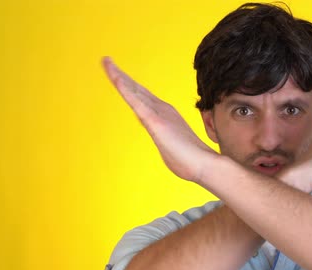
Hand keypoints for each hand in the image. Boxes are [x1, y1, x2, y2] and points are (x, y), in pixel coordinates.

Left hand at [102, 57, 217, 182]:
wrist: (204, 166)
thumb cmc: (193, 162)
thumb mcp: (178, 150)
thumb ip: (173, 144)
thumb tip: (179, 149)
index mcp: (165, 115)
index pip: (143, 97)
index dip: (130, 86)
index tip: (118, 76)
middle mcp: (161, 110)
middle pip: (136, 89)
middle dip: (121, 75)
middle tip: (107, 61)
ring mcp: (158, 114)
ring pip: (133, 91)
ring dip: (118, 76)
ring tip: (106, 62)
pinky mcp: (155, 121)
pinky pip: (136, 102)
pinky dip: (125, 89)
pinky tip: (115, 78)